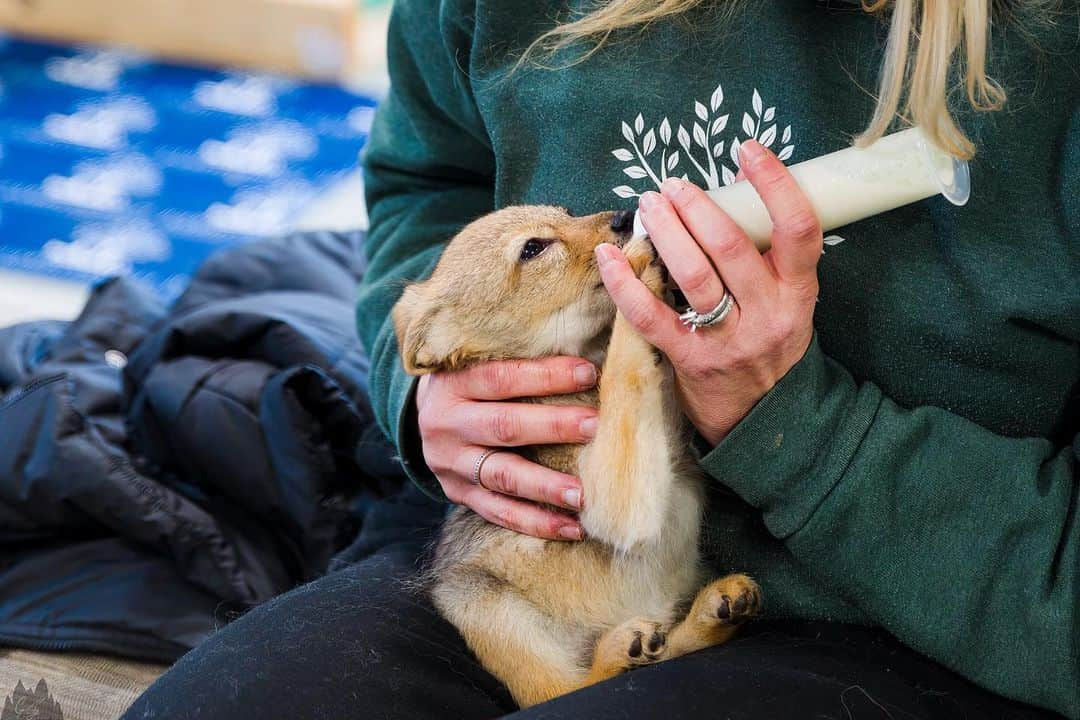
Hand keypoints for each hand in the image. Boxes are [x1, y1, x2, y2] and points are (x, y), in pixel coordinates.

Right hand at [415, 357, 598, 539]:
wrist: (427, 414)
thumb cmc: (473, 380)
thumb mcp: (480, 359)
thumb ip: (520, 357)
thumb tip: (586, 359)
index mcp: (452, 383)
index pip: (501, 377)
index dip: (545, 376)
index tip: (588, 374)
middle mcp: (446, 424)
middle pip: (504, 426)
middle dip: (554, 427)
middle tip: (596, 427)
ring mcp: (451, 464)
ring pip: (502, 476)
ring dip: (546, 486)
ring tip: (583, 494)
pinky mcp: (459, 494)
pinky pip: (499, 512)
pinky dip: (536, 522)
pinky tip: (572, 528)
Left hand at [596, 139, 821, 445]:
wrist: (762, 419)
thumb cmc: (770, 345)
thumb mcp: (788, 302)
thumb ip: (769, 255)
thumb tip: (736, 188)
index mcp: (798, 294)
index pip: (799, 228)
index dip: (775, 183)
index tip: (748, 150)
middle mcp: (768, 315)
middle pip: (731, 247)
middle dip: (696, 207)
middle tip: (672, 185)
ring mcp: (728, 341)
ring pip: (693, 276)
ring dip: (665, 232)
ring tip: (648, 206)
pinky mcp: (689, 361)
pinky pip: (650, 317)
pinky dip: (625, 282)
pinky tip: (608, 255)